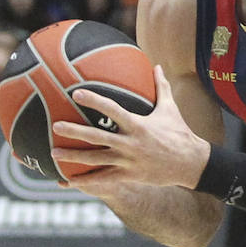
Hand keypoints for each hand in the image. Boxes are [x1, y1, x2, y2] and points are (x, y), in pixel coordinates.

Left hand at [53, 65, 209, 190]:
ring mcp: (128, 160)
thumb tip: (156, 65)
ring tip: (53, 153)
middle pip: (98, 137)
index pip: (112, 110)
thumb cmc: (180, 133)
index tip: (76, 93)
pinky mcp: (129, 175)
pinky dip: (84, 181)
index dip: (94, 101)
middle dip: (76, 132)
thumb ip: (161, 87)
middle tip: (56, 126)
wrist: (191, 163)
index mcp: (138, 125)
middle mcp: (131, 143)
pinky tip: (68, 180)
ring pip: (96, 160)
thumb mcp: (171, 109)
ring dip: (73, 157)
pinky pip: (103, 179)